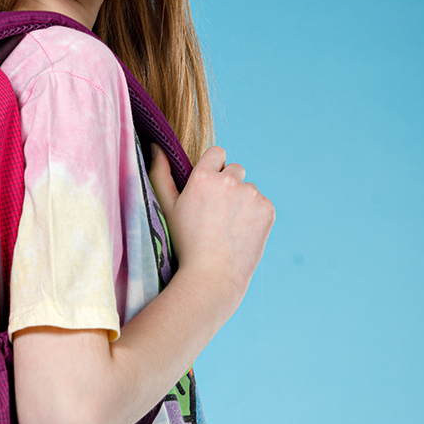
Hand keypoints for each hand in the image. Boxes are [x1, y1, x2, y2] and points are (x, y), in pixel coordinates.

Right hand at [149, 145, 274, 320]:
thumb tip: (156, 146)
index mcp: (203, 177)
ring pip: (248, 188)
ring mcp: (252, 194)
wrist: (212, 276)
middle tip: (216, 213)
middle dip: (228, 184)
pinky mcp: (267, 209)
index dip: (213, 169)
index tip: (209, 188)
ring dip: (241, 200)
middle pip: (234, 169)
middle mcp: (230, 180)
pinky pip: (261, 203)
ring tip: (227, 227)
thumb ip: (160, 173)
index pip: (217, 153)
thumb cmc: (184, 243)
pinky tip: (240, 232)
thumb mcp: (166, 207)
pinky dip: (254, 214)